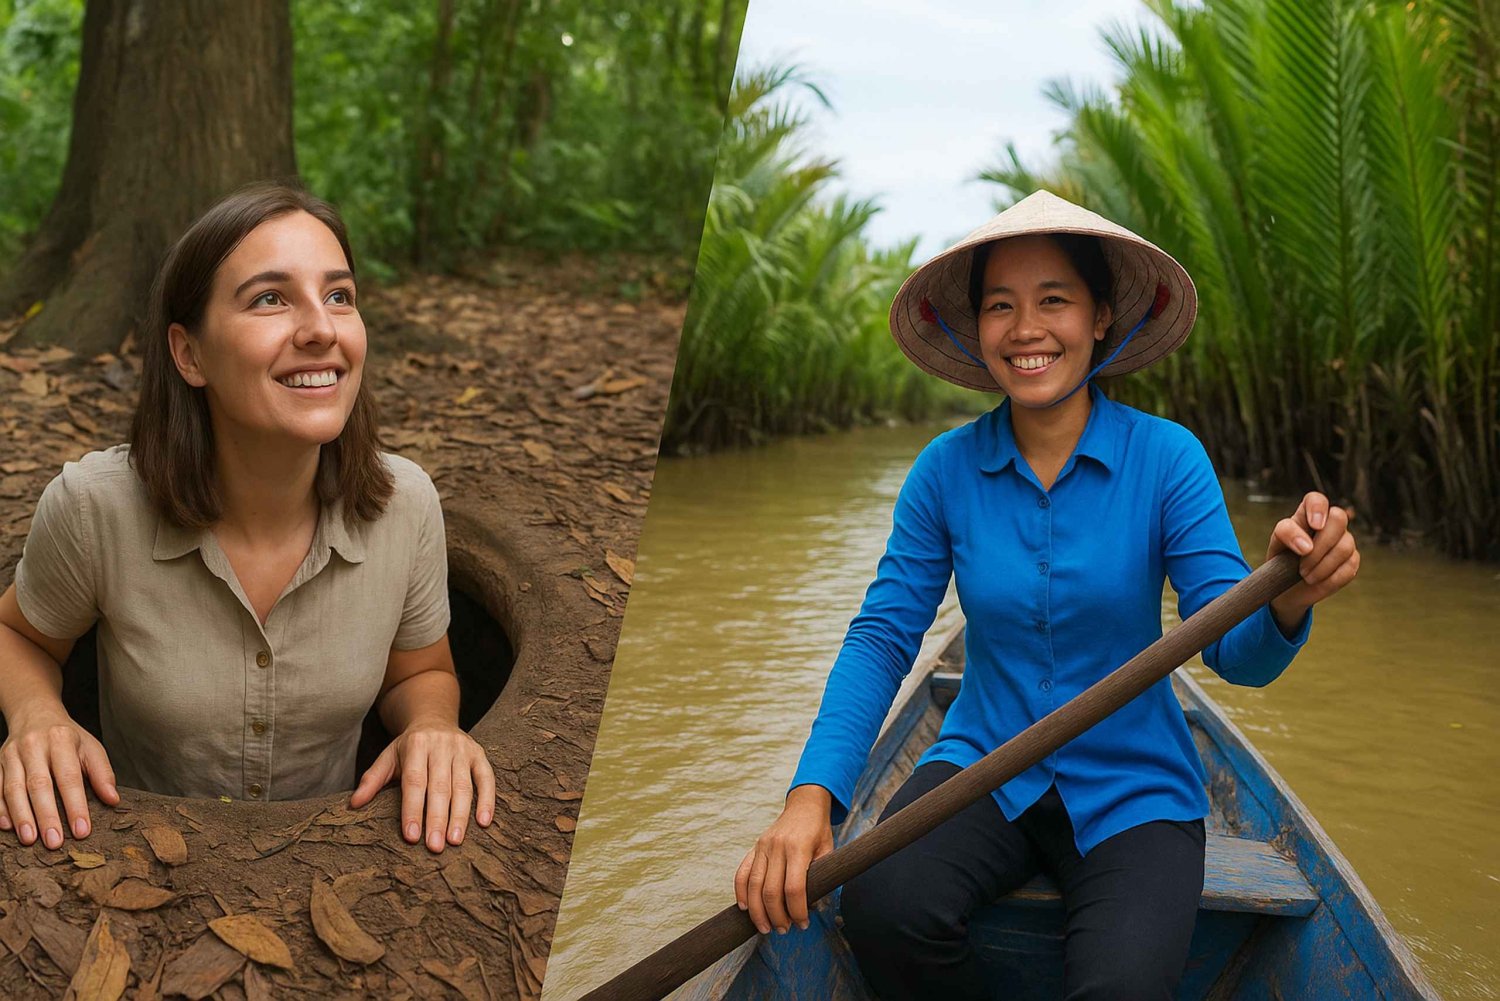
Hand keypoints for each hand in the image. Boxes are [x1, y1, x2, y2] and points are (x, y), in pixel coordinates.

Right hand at [0, 707, 118, 848]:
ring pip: (13, 788)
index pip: (70, 777)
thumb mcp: (91, 748)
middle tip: (54, 842)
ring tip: (30, 840)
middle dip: (47, 816)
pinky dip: (1, 809)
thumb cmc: (68, 737)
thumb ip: (102, 773)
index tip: (81, 830)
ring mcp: (11, 754)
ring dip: (22, 817)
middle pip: (39, 785)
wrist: (35, 713)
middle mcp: (34, 746)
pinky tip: (8, 827)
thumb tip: (113, 800)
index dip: (75, 805)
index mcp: (61, 740)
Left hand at [349, 720, 495, 853]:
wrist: (434, 718)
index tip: (411, 836)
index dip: (413, 809)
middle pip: (440, 787)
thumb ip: (372, 780)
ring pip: (464, 786)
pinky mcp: (480, 754)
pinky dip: (487, 800)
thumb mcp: (388, 757)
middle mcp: (442, 745)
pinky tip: (484, 822)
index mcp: (416, 745)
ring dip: (460, 816)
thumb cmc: (409, 747)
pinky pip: (487, 778)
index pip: (414, 781)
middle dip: (437, 818)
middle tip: (435, 847)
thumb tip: (354, 805)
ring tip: (455, 841)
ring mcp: (463, 749)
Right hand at [735, 784, 834, 934]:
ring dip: (757, 911)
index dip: (797, 910)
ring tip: (765, 927)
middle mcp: (777, 847)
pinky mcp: (754, 848)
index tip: (802, 924)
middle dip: (776, 916)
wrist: (804, 805)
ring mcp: (762, 847)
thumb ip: (821, 877)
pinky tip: (744, 908)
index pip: (794, 887)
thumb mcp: (828, 851)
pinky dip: (740, 892)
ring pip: (753, 885)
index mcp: (798, 848)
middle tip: (783, 930)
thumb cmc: (819, 831)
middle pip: (770, 890)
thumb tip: (812, 907)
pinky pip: (742, 873)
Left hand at [1266, 491, 1359, 631]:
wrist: (1288, 588)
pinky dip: (1330, 578)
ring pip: (1344, 546)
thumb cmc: (1281, 561)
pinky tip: (1317, 581)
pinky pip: (1349, 567)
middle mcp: (1330, 524)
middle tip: (1301, 566)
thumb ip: (1287, 535)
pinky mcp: (1352, 560)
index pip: (1317, 499)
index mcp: (1307, 515)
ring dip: (1322, 566)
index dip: (1318, 508)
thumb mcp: (1276, 545)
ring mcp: (1344, 541)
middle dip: (1321, 545)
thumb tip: (1307, 546)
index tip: (1314, 526)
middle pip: (1339, 518)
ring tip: (1305, 576)